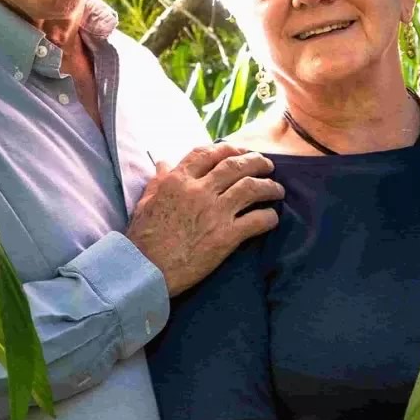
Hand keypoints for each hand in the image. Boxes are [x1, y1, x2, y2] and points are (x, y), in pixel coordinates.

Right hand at [126, 143, 283, 296]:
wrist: (144, 271)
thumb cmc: (142, 239)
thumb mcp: (145, 202)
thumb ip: (158, 180)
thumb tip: (164, 162)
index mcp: (178, 180)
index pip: (207, 153)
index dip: (227, 149)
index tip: (239, 151)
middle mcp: (199, 191)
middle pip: (235, 165)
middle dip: (255, 161)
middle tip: (266, 165)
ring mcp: (214, 212)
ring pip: (251, 188)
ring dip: (269, 186)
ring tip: (277, 189)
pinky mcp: (226, 237)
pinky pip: (257, 220)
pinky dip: (269, 217)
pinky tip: (272, 218)